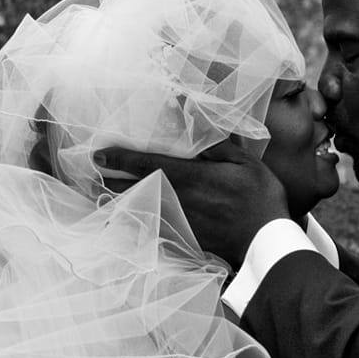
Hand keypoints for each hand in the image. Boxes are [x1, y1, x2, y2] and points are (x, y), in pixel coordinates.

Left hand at [94, 139, 289, 265]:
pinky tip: (128, 222)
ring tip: (102, 196)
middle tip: (90, 176)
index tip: (99, 155)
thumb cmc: (260, 196)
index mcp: (190, 177)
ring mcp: (179, 222)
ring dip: (118, 202)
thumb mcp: (244, 160)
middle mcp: (178, 199)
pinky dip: (136, 224)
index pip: (146, 164)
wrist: (267, 241)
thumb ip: (214, 141)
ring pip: (139, 210)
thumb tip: (193, 116)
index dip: (120, 158)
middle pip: (134, 189)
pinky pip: (152, 230)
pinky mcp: (184, 239)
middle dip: (109, 182)